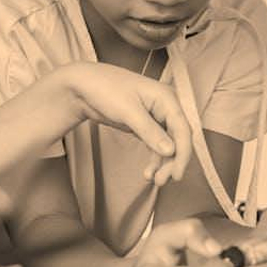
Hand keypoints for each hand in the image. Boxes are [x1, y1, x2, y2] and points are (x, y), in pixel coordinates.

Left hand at [57, 62, 191, 185]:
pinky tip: (148, 172)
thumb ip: (150, 131)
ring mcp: (156, 117)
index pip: (183, 129)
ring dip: (163, 163)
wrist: (83, 86)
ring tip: (154, 179)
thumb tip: (171, 150)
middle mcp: (165, 107)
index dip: (183, 153)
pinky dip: (154, 159)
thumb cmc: (105, 88)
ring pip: (168, 145)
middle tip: (162, 180)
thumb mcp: (127, 110)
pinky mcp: (145, 126)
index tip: (177, 173)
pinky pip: (156, 145)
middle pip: (178, 138)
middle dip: (173, 161)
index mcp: (167, 97)